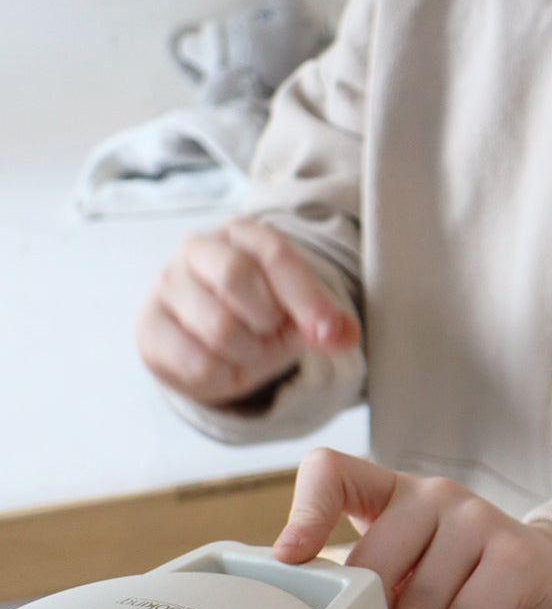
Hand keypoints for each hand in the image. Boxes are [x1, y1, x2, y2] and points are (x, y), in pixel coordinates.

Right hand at [136, 218, 359, 405]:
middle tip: (268, 331)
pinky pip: (198, 362)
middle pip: (235, 277)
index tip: (330, 331)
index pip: (274, 254)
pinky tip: (221, 364)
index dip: (306, 295)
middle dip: (266, 319)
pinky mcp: (149, 328)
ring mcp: (166, 286)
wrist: (209, 350)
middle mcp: (196, 248)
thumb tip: (345, 334)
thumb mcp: (299, 317)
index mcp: (240, 234)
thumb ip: (326, 322)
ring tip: (246, 348)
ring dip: (247, 352)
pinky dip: (223, 374)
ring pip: (219, 327)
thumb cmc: (258, 320)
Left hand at [273, 448, 551, 608]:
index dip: (304, 514)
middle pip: (371, 566)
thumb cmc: (465, 586)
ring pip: (417, 606)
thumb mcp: (405, 576)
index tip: (291, 558)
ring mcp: (478, 517)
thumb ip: (364, 583)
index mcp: (394, 494)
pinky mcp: (516, 553)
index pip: (331, 471)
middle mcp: (434, 494)